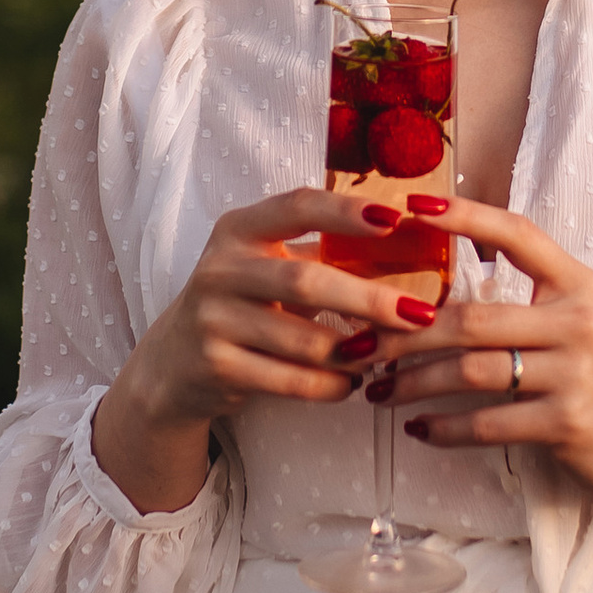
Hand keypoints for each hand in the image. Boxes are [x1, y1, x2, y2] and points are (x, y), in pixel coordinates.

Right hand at [94, 190, 424, 515]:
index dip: (346, 211)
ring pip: (302, 340)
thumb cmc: (243, 304)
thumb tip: (412, 250)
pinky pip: (289, 381)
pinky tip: (351, 384)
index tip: (396, 218)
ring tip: (385, 356)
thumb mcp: (270, 265)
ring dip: (354, 353)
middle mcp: (220, 268)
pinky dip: (329, 385)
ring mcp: (212, 319)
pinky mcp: (214, 366)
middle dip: (369, 300)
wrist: (174, 362)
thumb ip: (326, 255)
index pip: (298, 206)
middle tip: (418, 315)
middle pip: (307, 280)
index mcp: (240, 229)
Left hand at [375, 195, 592, 523]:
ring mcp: (573, 371)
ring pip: (470, 371)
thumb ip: (520, 301)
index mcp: (576, 284)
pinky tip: (419, 428)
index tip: (412, 205)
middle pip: (471, 319)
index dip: (464, 216)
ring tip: (379, 391)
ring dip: (414, 383)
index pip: (517, 234)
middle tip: (361, 345)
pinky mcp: (566, 420)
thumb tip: (429, 292)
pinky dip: (444, 427)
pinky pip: (487, 421)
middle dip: (405, 333)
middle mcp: (577, 320)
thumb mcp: (573, 322)